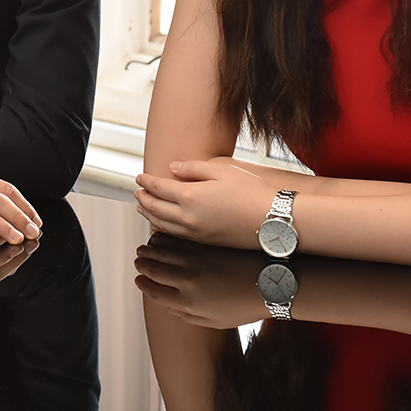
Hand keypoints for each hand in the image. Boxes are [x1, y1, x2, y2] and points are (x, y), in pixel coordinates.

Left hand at [134, 158, 276, 248]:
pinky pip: (174, 235)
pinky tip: (162, 225)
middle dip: (143, 199)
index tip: (139, 177)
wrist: (273, 221)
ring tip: (143, 207)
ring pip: (162, 225)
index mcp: (190, 196)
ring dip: (149, 215)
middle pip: (155, 208)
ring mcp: (195, 233)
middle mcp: (188, 218)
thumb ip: (193, 168)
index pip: (158, 187)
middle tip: (137, 191)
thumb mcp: (222, 171)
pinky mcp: (204, 242)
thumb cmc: (252, 192)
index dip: (146, 181)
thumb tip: (172, 168)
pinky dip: (162, 228)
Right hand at [134, 234, 275, 327]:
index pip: (154, 291)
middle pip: (153, 268)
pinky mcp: (206, 244)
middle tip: (140, 258)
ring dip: (150, 247)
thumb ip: (189, 316)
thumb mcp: (216, 321)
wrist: (272, 282)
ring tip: (147, 246)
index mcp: (188, 302)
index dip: (143, 284)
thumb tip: (171, 306)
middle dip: (142, 263)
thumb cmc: (247, 303)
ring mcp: (196, 260)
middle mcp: (188, 281)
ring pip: (161, 250)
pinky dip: (166, 235)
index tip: (139, 279)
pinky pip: (177, 237)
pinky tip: (164, 235)